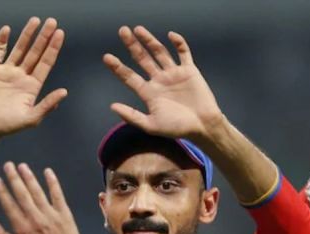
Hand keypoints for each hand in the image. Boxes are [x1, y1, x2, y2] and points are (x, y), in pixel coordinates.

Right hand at [0, 17, 67, 144]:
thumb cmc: (7, 125)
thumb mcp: (31, 118)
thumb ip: (47, 105)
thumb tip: (64, 92)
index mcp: (32, 86)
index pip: (45, 63)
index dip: (53, 48)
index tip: (59, 34)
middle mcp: (21, 76)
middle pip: (35, 52)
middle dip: (43, 37)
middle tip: (52, 21)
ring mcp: (6, 71)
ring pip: (19, 49)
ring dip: (27, 35)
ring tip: (35, 21)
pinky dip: (1, 40)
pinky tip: (7, 30)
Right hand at [0, 162, 84, 233]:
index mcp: (22, 228)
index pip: (9, 205)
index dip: (2, 191)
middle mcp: (35, 219)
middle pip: (22, 195)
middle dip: (14, 178)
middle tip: (8, 165)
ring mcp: (50, 216)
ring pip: (37, 192)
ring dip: (29, 177)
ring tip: (22, 166)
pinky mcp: (64, 214)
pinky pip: (57, 195)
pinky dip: (52, 183)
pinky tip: (47, 171)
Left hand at [103, 26, 222, 139]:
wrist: (203, 126)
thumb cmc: (178, 129)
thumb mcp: (151, 126)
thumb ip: (132, 116)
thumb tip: (112, 106)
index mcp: (149, 93)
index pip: (129, 77)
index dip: (118, 67)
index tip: (106, 57)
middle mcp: (159, 80)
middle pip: (142, 59)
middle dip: (132, 45)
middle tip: (122, 31)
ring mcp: (174, 74)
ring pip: (159, 52)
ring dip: (149, 40)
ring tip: (138, 29)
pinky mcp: (189, 71)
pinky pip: (183, 53)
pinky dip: (178, 43)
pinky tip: (170, 35)